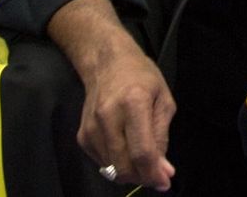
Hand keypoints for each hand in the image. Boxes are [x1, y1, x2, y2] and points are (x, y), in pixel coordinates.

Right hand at [74, 36, 176, 189]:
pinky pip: (101, 162)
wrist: (107, 62)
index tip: (164, 183)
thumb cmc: (142, 77)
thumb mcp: (163, 100)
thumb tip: (164, 170)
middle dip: (142, 177)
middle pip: (123, 165)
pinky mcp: (82, 135)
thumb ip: (162, 136)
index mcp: (134, 103)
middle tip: (156, 173)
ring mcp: (91, 127)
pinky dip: (116, 163)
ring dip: (130, 171)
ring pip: (111, 168)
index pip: (142, 151)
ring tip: (142, 157)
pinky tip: (125, 147)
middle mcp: (108, 117)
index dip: (153, 173)